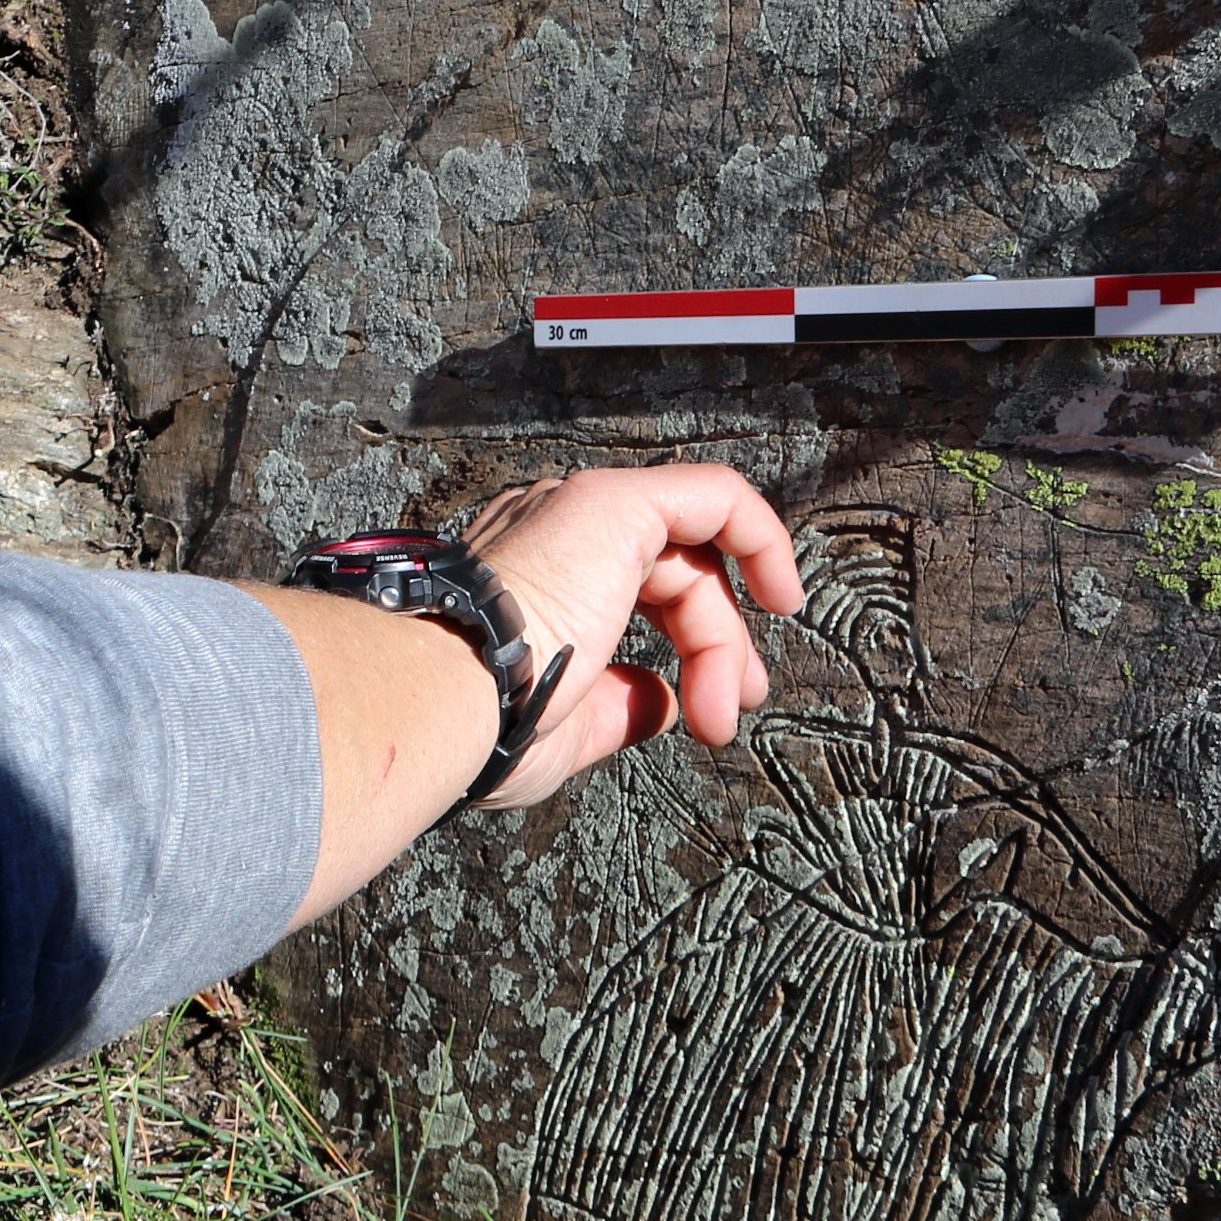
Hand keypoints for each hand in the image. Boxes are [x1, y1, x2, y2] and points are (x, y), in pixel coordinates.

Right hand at [456, 461, 805, 810]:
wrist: (440, 695)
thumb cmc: (478, 720)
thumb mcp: (567, 724)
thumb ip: (620, 705)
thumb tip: (664, 704)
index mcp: (533, 575)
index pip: (634, 592)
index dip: (688, 649)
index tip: (707, 711)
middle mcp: (553, 532)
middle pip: (671, 574)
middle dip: (717, 645)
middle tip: (732, 708)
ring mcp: (580, 510)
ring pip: (690, 555)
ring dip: (723, 634)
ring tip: (728, 702)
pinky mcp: (614, 503)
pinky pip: (713, 496)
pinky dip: (759, 536)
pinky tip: (780, 593)